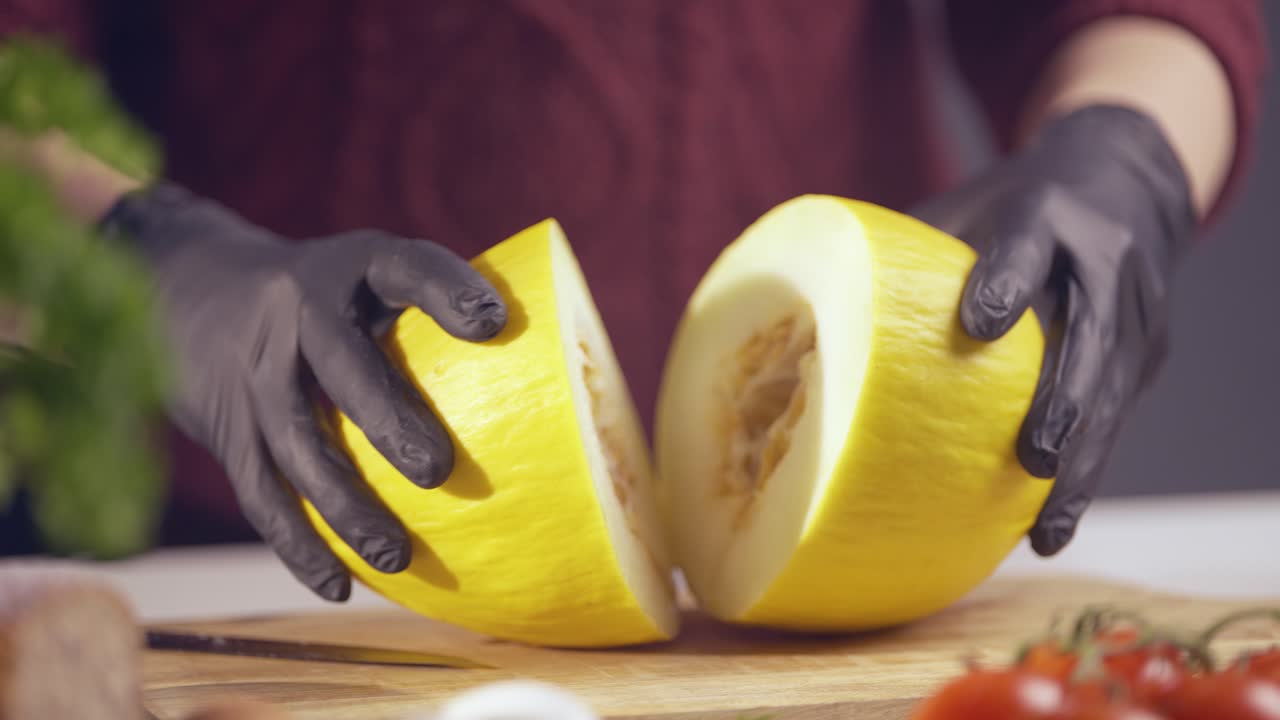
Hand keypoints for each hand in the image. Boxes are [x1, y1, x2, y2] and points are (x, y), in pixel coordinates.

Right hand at [99, 183, 506, 599]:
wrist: (192, 288)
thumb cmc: (329, 295)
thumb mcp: (371, 273)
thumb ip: (437, 309)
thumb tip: (558, 369)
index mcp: (351, 267)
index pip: (402, 265)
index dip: (445, 289)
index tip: (493, 322)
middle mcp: (297, 312)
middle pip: (340, 365)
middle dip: (386, 417)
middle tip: (438, 471)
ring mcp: (256, 374)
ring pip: (295, 445)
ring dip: (345, 506)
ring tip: (398, 556)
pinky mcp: (228, 430)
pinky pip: (261, 494)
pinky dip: (299, 545)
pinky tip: (342, 587)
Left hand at [911, 104, 1196, 555]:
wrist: (1127, 182)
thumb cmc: (1014, 204)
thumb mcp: (967, 206)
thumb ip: (911, 252)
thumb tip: (812, 309)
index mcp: (1047, 215)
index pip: (1026, 247)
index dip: (1004, 282)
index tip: (977, 325)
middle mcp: (1105, 262)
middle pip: (1091, 335)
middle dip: (1065, 400)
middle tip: (1033, 458)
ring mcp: (1140, 311)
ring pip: (1115, 393)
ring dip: (1083, 464)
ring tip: (1045, 529)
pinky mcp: (1150, 353)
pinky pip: (1119, 417)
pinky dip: (1085, 472)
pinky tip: (1047, 528)